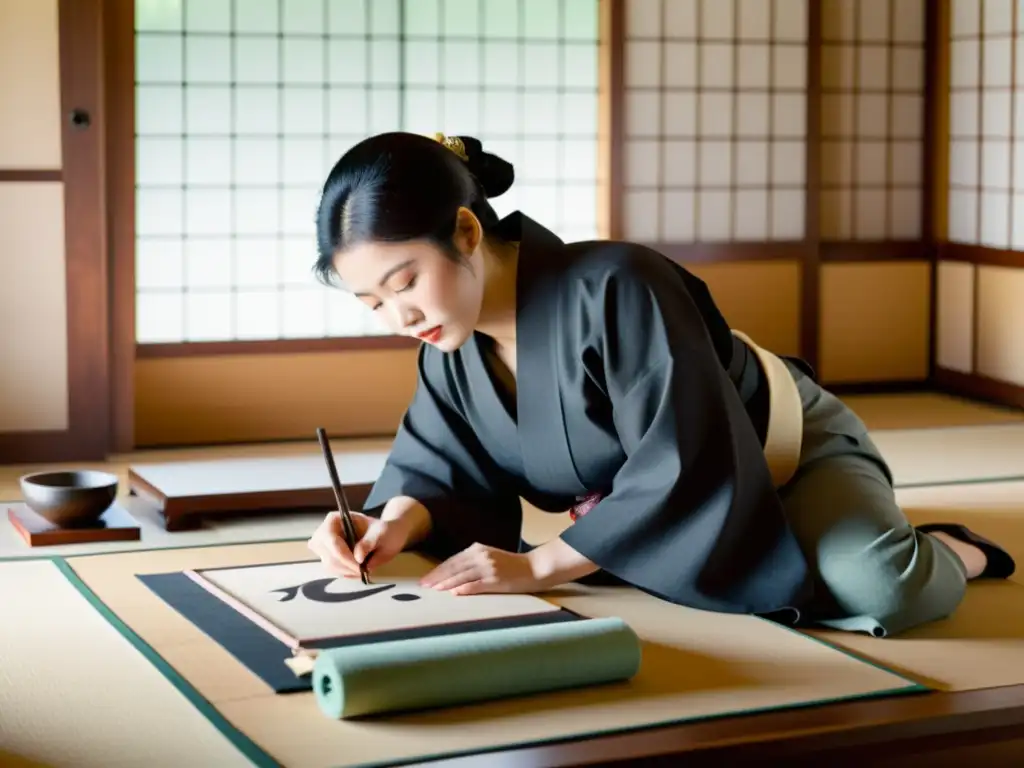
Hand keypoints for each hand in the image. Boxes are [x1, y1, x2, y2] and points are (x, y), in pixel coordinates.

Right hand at [306, 510, 411, 578]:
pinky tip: (359, 570)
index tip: (360, 566)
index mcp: (334, 520)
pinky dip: (348, 574)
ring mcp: (324, 548)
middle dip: (347, 567)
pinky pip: (334, 572)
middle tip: (365, 570)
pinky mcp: (329, 559)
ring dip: (348, 572)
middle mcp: (324, 534)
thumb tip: (358, 557)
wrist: (385, 536)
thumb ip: (369, 543)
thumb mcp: (380, 533)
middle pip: (328, 556)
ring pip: (330, 567)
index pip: (332, 541)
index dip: (344, 556)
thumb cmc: (382, 531)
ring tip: (364, 569)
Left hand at [419, 543, 538, 595]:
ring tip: (434, 591)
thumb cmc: (510, 565)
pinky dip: (464, 589)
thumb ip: (472, 563)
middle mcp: (481, 556)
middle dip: (437, 577)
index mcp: (477, 549)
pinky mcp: (496, 580)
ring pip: (461, 576)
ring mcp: (488, 568)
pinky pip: (476, 585)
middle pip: (453, 568)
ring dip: (446, 584)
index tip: (426, 579)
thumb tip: (452, 577)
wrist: (534, 568)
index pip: (452, 561)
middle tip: (424, 586)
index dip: (438, 570)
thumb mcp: (489, 557)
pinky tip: (454, 593)